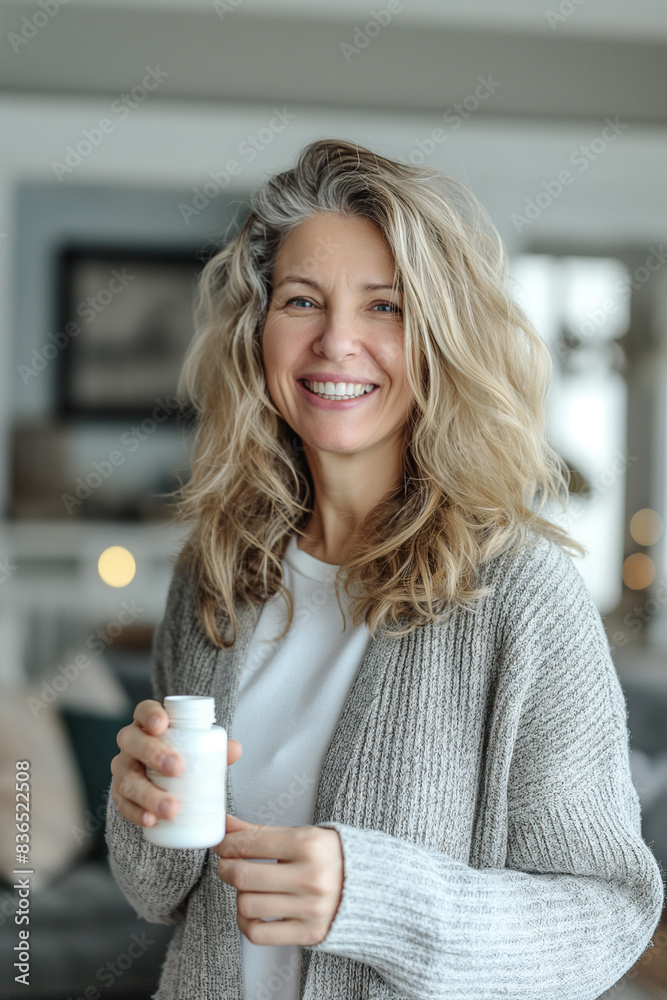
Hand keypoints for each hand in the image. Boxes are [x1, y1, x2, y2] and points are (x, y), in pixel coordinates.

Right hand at [111, 698, 242, 827]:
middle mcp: (131, 743)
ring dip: (149, 794)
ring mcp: (123, 769)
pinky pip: (124, 804)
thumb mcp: (198, 749)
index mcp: (149, 724)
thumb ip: (215, 748)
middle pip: (132, 742)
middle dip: (153, 754)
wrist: (168, 780)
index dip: (150, 715)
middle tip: (177, 768)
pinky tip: (151, 820)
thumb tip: (235, 749)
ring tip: (171, 808)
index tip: (162, 725)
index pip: (144, 711)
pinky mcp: (121, 795)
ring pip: (127, 778)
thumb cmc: (185, 756)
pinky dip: (137, 813)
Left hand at [212, 816, 343, 946]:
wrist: (375, 887)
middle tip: (228, 863)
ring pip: (247, 905)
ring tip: (247, 886)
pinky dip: (246, 922)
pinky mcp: (309, 933)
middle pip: (244, 876)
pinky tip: (252, 910)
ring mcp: (311, 908)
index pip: (251, 843)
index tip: (223, 843)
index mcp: (310, 844)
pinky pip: (259, 934)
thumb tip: (225, 824)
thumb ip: (261, 832)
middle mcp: (311, 877)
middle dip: (227, 868)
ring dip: (238, 895)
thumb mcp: (302, 835)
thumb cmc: (333, 858)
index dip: (227, 843)